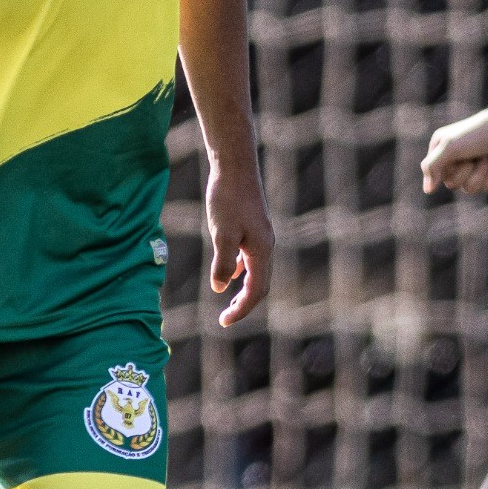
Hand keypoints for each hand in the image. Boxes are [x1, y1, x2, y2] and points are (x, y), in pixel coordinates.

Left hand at [205, 157, 273, 326]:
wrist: (235, 165)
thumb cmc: (227, 197)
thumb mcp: (222, 233)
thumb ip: (223, 262)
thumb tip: (221, 288)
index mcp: (261, 251)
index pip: (256, 291)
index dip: (241, 310)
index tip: (224, 323)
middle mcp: (266, 246)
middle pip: (261, 286)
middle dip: (245, 304)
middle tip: (225, 319)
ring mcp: (261, 236)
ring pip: (257, 272)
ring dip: (245, 290)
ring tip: (229, 302)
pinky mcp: (254, 227)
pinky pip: (251, 258)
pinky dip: (242, 271)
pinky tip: (230, 272)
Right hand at [421, 107, 487, 195]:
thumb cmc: (480, 133)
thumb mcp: (451, 147)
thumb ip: (432, 167)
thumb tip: (427, 190)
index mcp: (440, 148)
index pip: (436, 175)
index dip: (451, 169)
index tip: (461, 156)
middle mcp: (453, 158)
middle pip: (453, 184)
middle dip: (469, 171)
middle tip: (477, 154)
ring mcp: (472, 166)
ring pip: (470, 188)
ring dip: (482, 172)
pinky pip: (487, 187)